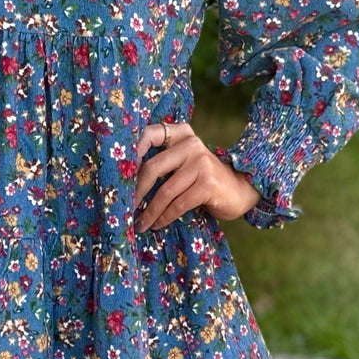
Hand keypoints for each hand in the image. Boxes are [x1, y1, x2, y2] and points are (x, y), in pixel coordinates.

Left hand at [133, 121, 259, 231]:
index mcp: (181, 134)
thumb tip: (126, 181)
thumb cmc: (203, 179)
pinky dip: (164, 217)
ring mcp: (201, 163)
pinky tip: (157, 224)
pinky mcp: (208, 184)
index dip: (131, 153)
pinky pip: (178, 204)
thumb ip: (164, 162)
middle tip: (126, 207)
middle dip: (136, 191)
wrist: (240, 189)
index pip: (149, 134)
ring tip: (140, 223)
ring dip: (150, 211)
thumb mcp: (184, 162)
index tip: (118, 174)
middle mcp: (191, 144)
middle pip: (153, 167)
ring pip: (165, 191)